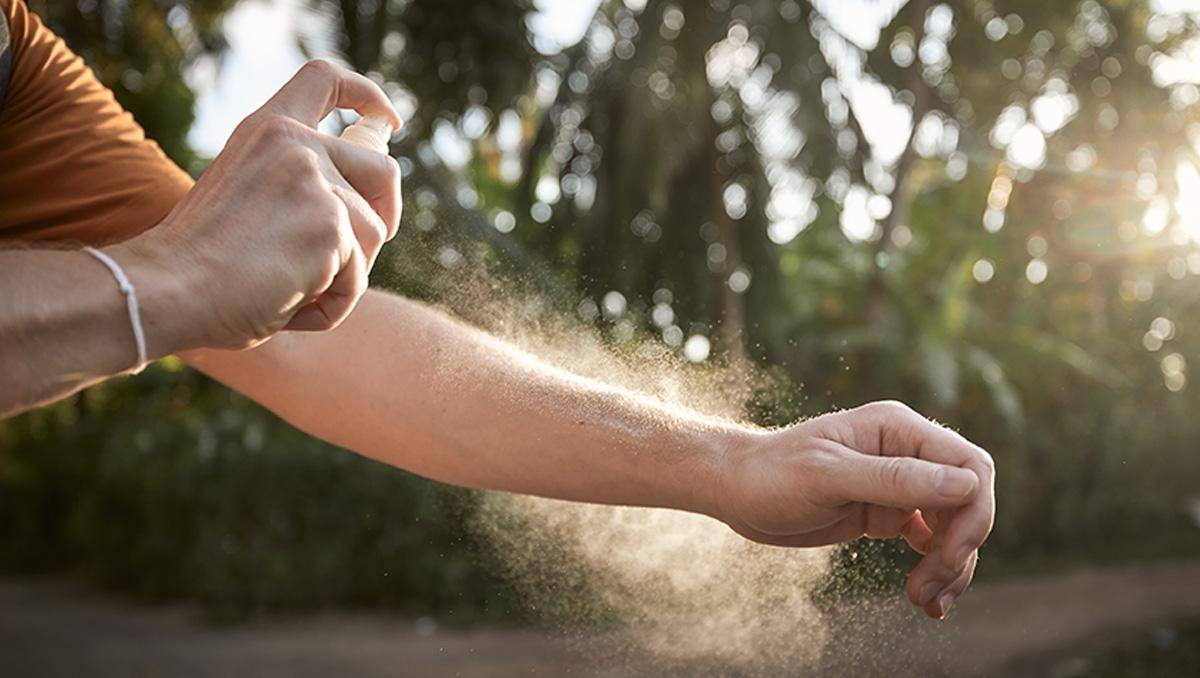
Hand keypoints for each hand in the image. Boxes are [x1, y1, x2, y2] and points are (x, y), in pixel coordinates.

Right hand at [110, 59, 402, 352]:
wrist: (166, 288)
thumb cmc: (198, 261)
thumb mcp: (246, 194)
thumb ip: (294, 183)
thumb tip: (361, 202)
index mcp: (267, 130)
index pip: (324, 79)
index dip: (367, 97)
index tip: (387, 120)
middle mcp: (296, 145)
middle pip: (383, 171)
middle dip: (387, 213)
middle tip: (367, 246)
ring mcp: (318, 183)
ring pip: (373, 235)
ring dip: (344, 275)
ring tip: (289, 290)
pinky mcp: (332, 228)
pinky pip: (357, 279)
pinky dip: (331, 305)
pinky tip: (287, 307)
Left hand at [714, 401, 995, 618]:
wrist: (736, 491)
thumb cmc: (772, 474)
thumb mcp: (828, 476)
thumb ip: (894, 479)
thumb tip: (966, 486)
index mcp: (898, 429)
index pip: (969, 465)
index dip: (974, 512)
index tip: (949, 556)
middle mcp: (907, 452)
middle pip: (969, 500)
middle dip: (960, 547)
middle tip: (931, 589)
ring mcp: (900, 484)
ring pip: (954, 526)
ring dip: (951, 567)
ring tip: (927, 603)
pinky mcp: (889, 513)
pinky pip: (932, 541)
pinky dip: (936, 569)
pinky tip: (927, 599)